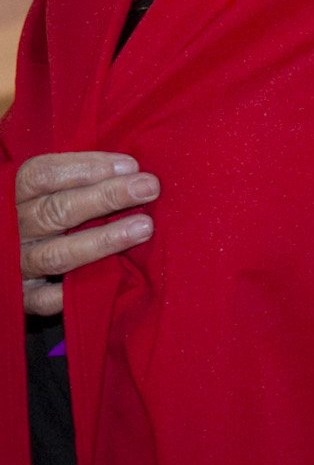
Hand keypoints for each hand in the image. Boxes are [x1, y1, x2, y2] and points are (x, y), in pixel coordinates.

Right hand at [18, 153, 157, 316]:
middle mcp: (13, 229)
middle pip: (55, 211)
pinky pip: (46, 299)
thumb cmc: (46, 212)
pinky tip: (108, 280)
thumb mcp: (50, 190)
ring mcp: (18, 264)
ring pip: (58, 254)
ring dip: (104, 240)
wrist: (13, 252)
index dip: (86, 167)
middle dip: (106, 197)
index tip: (130, 165)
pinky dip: (74, 292)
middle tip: (149, 188)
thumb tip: (133, 170)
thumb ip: (80, 180)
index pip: (41, 175)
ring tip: (145, 227)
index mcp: (14, 196)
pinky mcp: (24, 296)